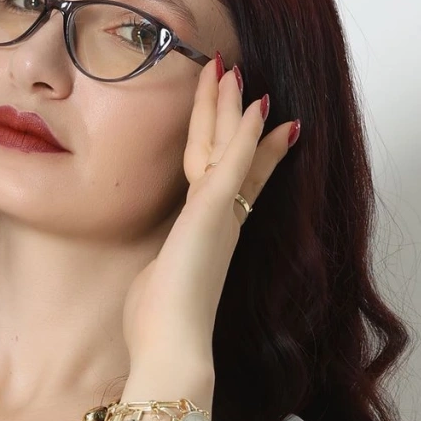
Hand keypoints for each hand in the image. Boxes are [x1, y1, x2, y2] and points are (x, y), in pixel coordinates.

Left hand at [121, 57, 299, 363]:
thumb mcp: (156, 289)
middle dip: (234, 116)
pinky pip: (232, 162)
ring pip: (227, 148)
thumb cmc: (158, 330)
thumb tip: (156, 278)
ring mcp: (219, 217)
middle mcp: (221, 223)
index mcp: (209, 238)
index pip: (233, 182)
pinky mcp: (212, 214)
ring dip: (231, 108)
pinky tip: (254, 104)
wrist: (172, 350)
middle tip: (240, 78)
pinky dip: (245, 133)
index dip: (250, 152)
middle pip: (232, 157)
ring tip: (234, 70)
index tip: (264, 124)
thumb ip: (161, 273)